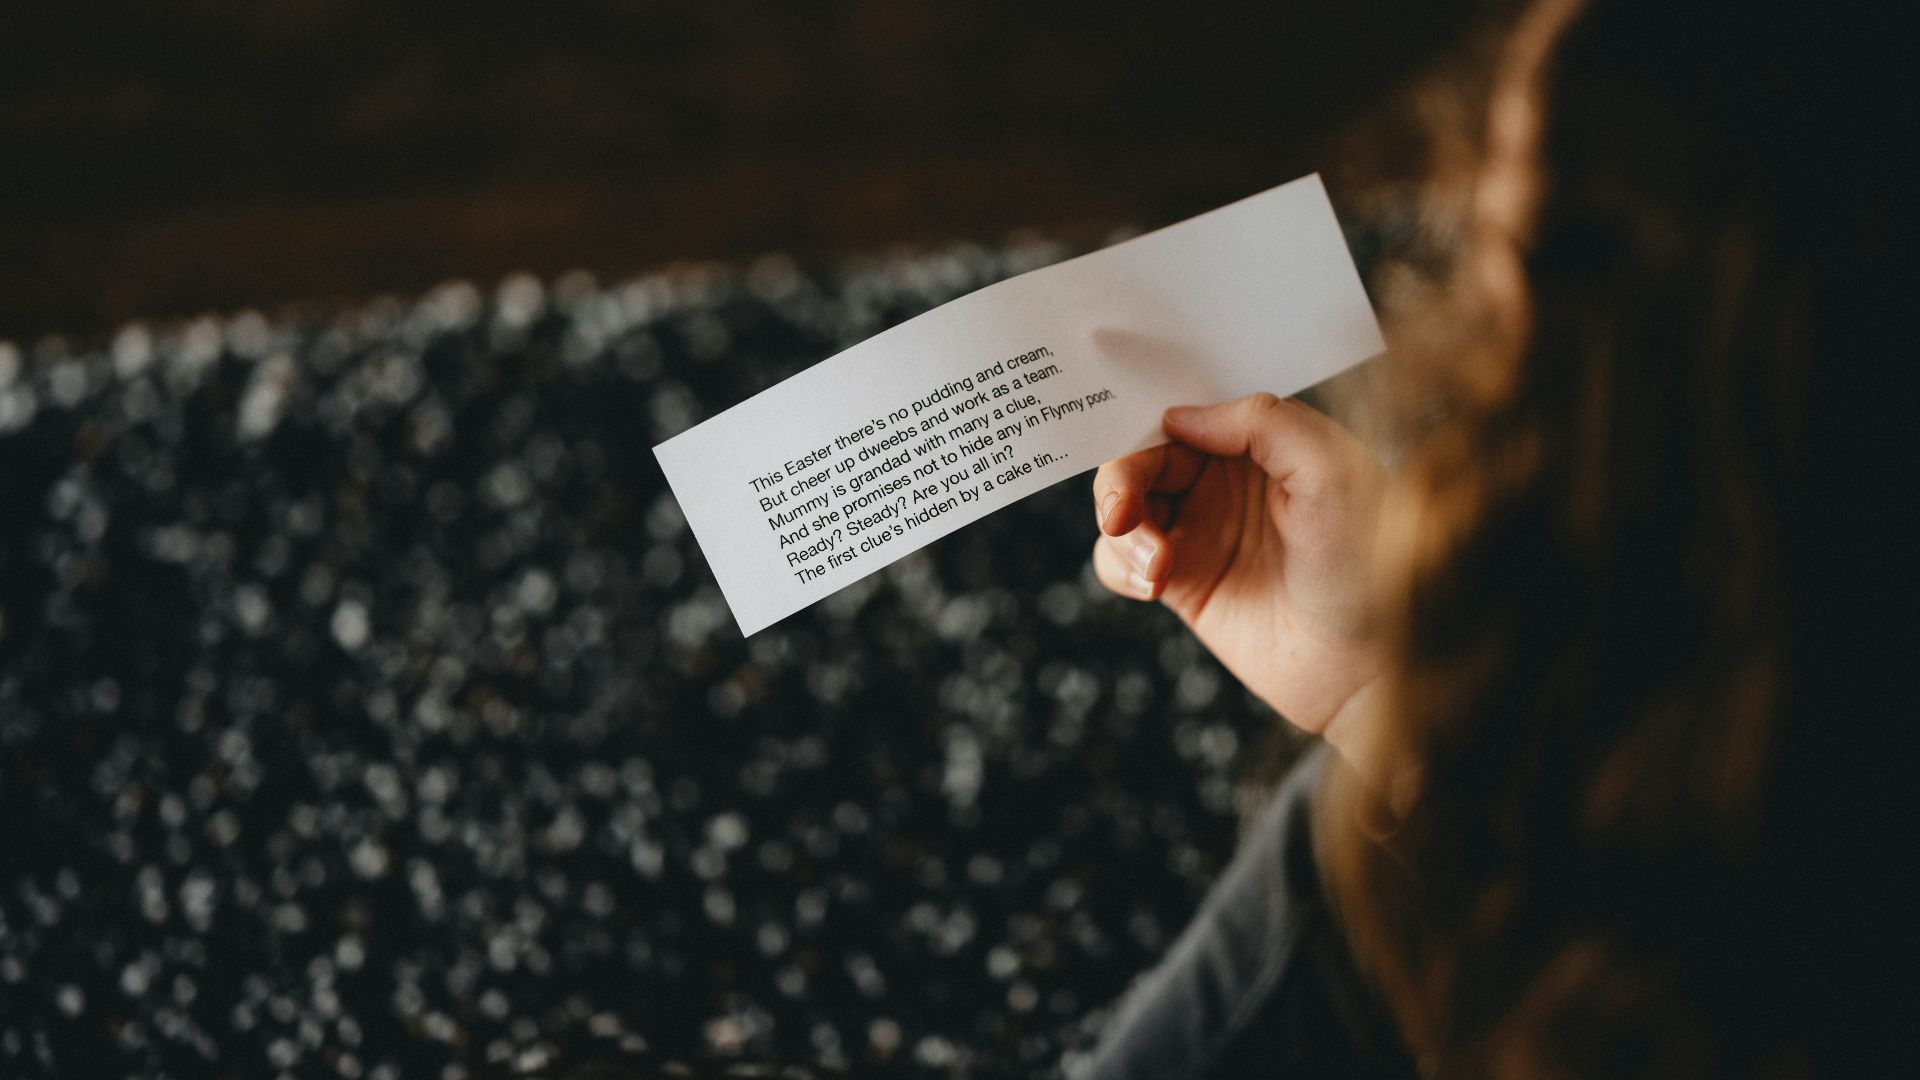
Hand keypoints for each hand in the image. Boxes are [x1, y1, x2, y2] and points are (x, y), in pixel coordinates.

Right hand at [1092, 393, 1385, 742]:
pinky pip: (1120, 561)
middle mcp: (1225, 482)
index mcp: (1262, 444)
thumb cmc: (1370, 563)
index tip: (1140, 451)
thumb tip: (1178, 418)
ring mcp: (1200, 533)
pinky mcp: (1182, 584)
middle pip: (1141, 458)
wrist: (1365, 665)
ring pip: (1121, 508)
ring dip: (1122, 532)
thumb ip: (1263, 421)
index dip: (1147, 423)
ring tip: (1157, 568)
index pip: (1185, 414)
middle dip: (1120, 482)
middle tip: (1121, 517)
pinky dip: (1119, 566)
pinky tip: (1153, 586)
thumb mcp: (1333, 470)